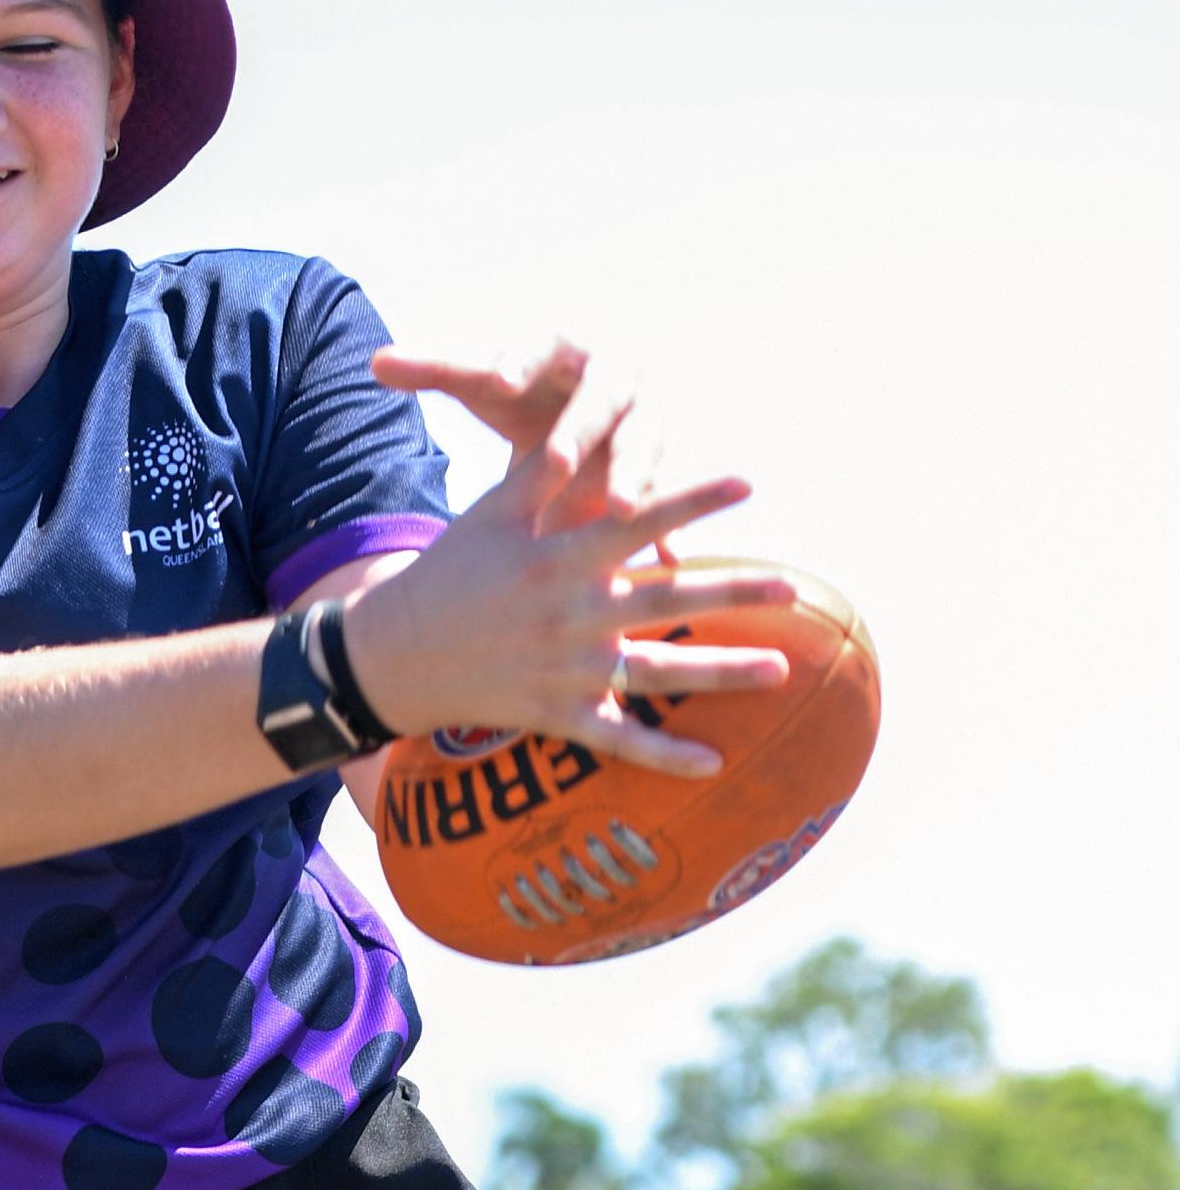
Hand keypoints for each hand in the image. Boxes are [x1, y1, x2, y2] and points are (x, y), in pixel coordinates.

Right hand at [343, 339, 794, 775]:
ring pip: (658, 672)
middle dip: (734, 592)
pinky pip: (619, 741)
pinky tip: (714, 763)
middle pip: (667, 600)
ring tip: (782, 669)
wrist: (396, 656)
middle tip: (794, 586)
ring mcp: (568, 671)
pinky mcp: (557, 715)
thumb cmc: (449, 573)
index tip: (748, 484)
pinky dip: (665, 756)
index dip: (694, 500)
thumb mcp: (492, 514)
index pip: (638, 523)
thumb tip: (583, 427)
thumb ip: (545, 474)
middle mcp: (571, 616)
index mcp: (559, 559)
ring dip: (723, 672)